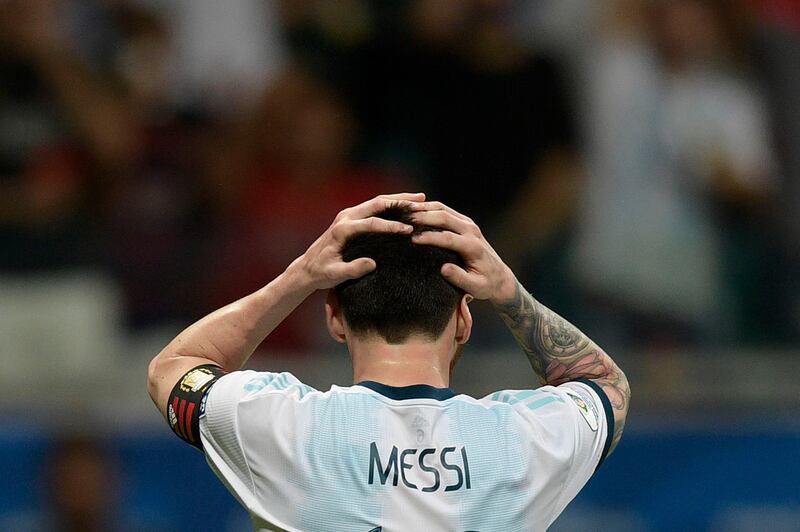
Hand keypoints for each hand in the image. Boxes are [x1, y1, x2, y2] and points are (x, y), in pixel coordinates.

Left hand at [297, 193, 424, 289]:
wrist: (307, 268)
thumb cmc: (321, 273)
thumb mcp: (334, 275)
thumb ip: (352, 270)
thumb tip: (372, 264)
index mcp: (342, 229)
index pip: (371, 223)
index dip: (391, 226)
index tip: (409, 230)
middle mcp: (346, 217)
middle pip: (377, 203)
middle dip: (400, 202)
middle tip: (422, 202)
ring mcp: (349, 215)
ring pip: (377, 202)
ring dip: (399, 200)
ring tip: (420, 200)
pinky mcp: (352, 218)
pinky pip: (374, 207)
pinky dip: (392, 205)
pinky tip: (406, 208)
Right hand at [409, 201, 516, 301]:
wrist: (500, 276)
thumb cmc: (486, 284)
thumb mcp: (476, 287)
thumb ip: (460, 278)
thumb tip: (443, 269)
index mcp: (473, 247)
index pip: (448, 238)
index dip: (429, 237)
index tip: (412, 239)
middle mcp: (471, 231)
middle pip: (444, 217)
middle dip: (423, 217)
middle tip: (403, 219)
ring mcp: (469, 224)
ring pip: (444, 209)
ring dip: (424, 209)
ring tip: (405, 212)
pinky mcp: (465, 222)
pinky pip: (445, 210)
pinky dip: (429, 208)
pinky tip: (415, 211)